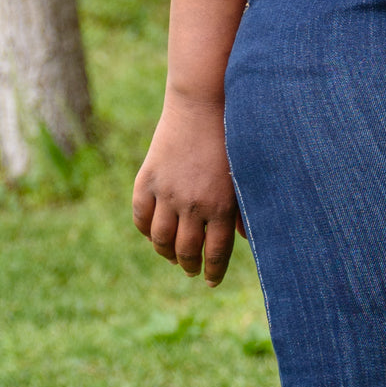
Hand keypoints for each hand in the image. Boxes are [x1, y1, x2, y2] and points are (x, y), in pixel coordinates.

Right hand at [132, 96, 244, 286]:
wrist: (202, 106)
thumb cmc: (231, 141)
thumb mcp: (243, 178)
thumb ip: (242, 210)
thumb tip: (243, 240)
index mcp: (220, 208)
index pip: (215, 253)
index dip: (213, 271)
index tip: (211, 280)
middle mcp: (192, 205)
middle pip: (186, 251)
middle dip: (189, 266)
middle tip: (191, 270)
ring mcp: (167, 193)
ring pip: (160, 239)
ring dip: (166, 253)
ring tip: (172, 256)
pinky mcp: (148, 179)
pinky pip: (140, 215)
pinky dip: (145, 229)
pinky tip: (152, 234)